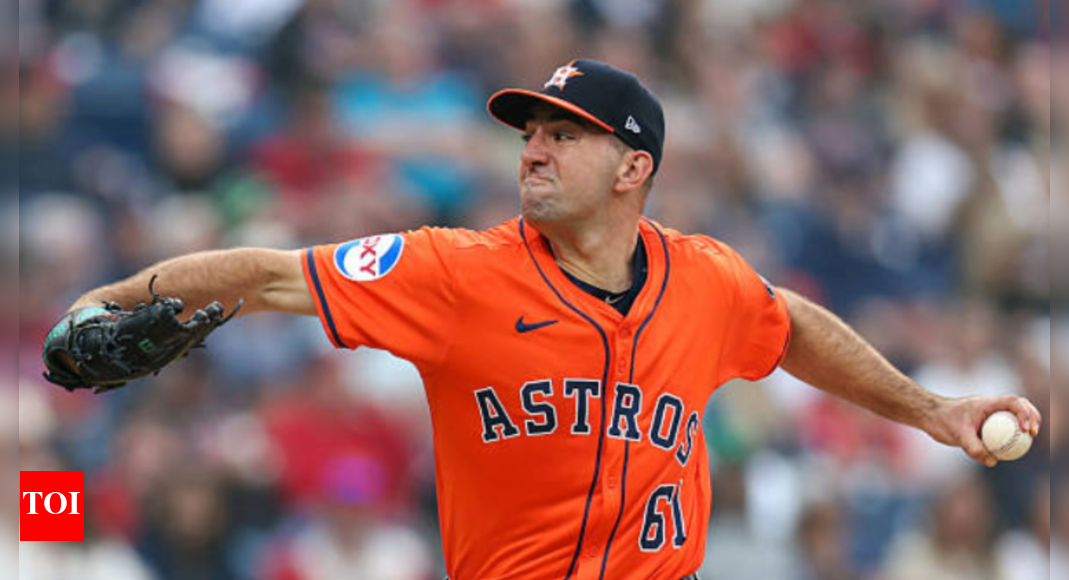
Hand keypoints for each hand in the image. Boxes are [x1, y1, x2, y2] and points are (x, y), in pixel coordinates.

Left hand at [925, 395, 1042, 466]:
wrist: (929, 417)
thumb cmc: (942, 421)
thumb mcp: (958, 435)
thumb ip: (974, 448)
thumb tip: (992, 461)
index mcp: (987, 404)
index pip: (1014, 402)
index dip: (1025, 413)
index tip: (1026, 429)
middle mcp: (991, 407)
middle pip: (1020, 407)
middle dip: (1032, 417)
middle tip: (1033, 433)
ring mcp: (989, 416)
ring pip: (1013, 418)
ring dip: (1024, 426)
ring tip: (1027, 441)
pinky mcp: (985, 425)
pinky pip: (1003, 430)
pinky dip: (1011, 438)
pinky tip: (1009, 452)